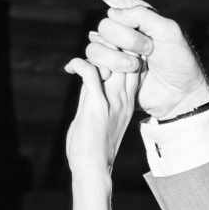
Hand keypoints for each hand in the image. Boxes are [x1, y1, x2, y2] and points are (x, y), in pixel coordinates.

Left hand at [62, 56, 137, 189]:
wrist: (93, 168)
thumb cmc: (94, 145)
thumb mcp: (101, 115)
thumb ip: (96, 94)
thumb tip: (89, 76)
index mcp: (128, 101)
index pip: (137, 65)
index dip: (126, 49)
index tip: (108, 45)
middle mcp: (124, 99)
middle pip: (129, 57)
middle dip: (113, 43)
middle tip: (95, 41)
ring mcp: (112, 101)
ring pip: (113, 61)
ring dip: (98, 50)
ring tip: (84, 52)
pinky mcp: (96, 105)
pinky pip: (90, 72)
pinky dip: (79, 64)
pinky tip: (71, 67)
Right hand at [82, 0, 208, 121]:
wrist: (178, 94)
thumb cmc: (179, 61)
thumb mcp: (169, 31)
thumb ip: (143, 15)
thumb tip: (113, 12)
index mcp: (138, 16)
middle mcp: (123, 31)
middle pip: (105, 25)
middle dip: (127, 38)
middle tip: (149, 50)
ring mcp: (113, 51)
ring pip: (95, 45)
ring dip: (117, 56)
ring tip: (137, 66)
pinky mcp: (108, 70)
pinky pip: (92, 63)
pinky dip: (106, 67)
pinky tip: (115, 73)